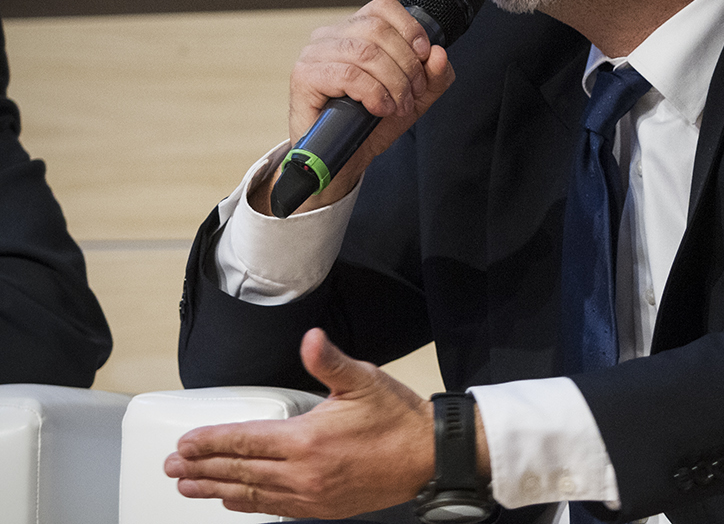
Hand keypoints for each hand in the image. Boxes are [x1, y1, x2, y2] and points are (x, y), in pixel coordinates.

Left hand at [164, 328, 434, 518]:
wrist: (427, 458)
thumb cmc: (397, 419)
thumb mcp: (364, 380)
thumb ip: (330, 361)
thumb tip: (310, 339)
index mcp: (307, 439)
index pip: (246, 440)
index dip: (211, 442)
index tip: (185, 444)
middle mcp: (302, 472)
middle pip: (239, 470)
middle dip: (202, 468)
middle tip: (173, 467)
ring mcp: (310, 495)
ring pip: (251, 494)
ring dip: (216, 489)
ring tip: (188, 487)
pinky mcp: (321, 509)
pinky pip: (274, 509)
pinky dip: (247, 504)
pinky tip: (233, 501)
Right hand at [257, 0, 456, 212]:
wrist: (343, 158)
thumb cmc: (370, 123)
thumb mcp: (414, 99)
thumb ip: (433, 77)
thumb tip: (438, 54)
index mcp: (355, 31)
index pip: (383, 6)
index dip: (410, 28)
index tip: (424, 56)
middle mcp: (331, 36)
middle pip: (378, 29)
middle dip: (407, 64)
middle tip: (412, 93)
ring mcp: (314, 54)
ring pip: (366, 52)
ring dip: (393, 82)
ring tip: (398, 105)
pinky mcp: (304, 76)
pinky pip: (348, 74)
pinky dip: (373, 93)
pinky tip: (379, 108)